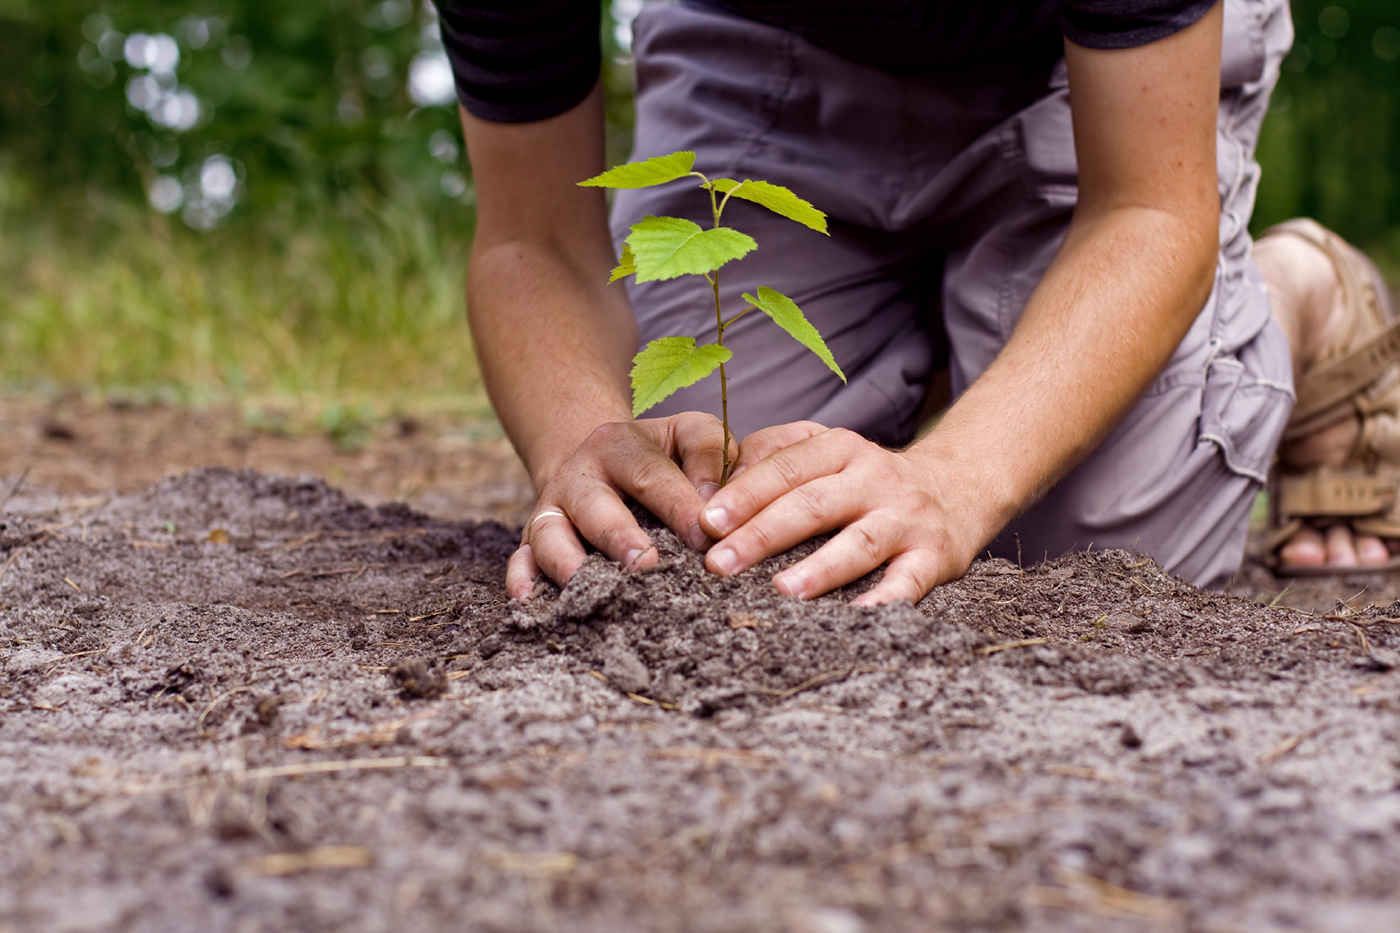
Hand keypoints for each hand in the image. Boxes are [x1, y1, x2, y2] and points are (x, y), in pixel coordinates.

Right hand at [507, 412, 731, 598]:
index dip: (678, 505)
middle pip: (595, 506)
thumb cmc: (661, 456)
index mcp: (619, 445)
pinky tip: (531, 602)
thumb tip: (716, 507)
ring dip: (570, 564)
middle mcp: (579, 475)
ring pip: (550, 535)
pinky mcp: (532, 540)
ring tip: (598, 591)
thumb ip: (709, 456)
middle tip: (648, 565)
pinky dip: (521, 580)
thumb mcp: (687, 435)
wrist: (599, 461)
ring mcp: (551, 509)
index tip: (706, 537)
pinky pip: (519, 560)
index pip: (650, 474)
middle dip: (620, 538)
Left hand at [698, 423, 984, 605]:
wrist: (959, 487)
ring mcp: (906, 518)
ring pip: (859, 543)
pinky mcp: (935, 556)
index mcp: (841, 449)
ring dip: (820, 568)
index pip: (787, 468)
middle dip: (763, 534)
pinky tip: (856, 617)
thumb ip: (775, 456)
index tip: (707, 522)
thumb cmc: (868, 479)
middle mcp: (875, 478)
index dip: (745, 494)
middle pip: (813, 504)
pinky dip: (885, 600)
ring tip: (781, 590)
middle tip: (720, 563)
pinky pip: (909, 581)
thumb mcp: (828, 451)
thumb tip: (717, 484)